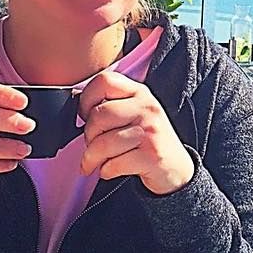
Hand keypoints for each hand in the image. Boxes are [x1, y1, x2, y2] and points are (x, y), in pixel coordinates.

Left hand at [77, 71, 194, 194]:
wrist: (177, 168)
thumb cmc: (149, 140)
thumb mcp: (136, 113)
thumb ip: (112, 104)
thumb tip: (75, 103)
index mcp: (140, 93)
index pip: (104, 81)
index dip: (86, 99)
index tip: (86, 115)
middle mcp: (147, 108)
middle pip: (98, 116)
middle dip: (88, 136)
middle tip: (92, 146)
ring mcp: (151, 132)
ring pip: (102, 144)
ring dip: (92, 159)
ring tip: (96, 163)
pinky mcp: (152, 156)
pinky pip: (113, 165)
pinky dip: (105, 171)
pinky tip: (112, 169)